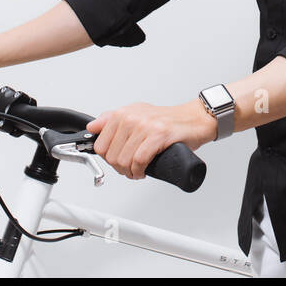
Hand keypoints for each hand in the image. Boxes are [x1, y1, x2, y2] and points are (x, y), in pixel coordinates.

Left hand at [87, 101, 217, 179]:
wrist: (193, 119)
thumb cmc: (166, 120)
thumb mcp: (135, 114)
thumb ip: (111, 120)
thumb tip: (92, 128)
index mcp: (123, 113)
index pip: (100, 144)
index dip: (108, 159)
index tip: (118, 161)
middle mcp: (131, 117)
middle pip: (111, 156)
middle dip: (119, 168)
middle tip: (130, 168)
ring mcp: (145, 126)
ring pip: (124, 160)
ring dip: (130, 172)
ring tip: (137, 170)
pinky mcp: (158, 135)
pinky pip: (139, 160)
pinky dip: (140, 171)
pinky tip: (144, 171)